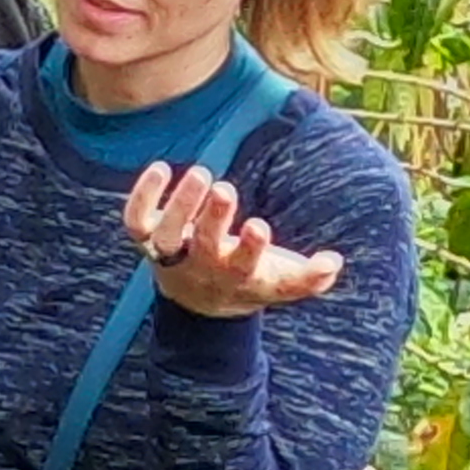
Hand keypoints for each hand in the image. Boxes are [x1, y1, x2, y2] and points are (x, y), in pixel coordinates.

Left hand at [125, 163, 343, 317]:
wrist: (198, 302)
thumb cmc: (249, 280)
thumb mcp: (281, 283)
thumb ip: (310, 278)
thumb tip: (333, 263)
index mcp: (237, 274)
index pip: (243, 265)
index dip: (250, 248)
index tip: (259, 227)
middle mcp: (202, 264)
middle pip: (204, 245)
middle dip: (214, 219)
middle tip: (225, 190)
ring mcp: (172, 252)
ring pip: (168, 233)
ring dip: (181, 204)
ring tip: (201, 174)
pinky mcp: (148, 237)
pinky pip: (136, 219)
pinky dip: (143, 196)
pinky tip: (160, 167)